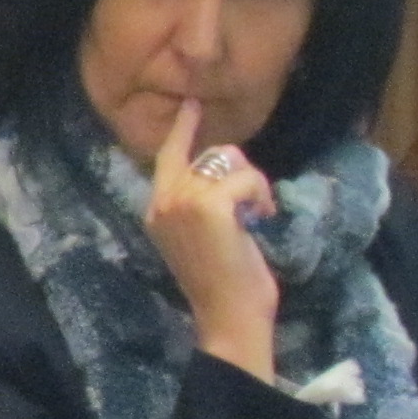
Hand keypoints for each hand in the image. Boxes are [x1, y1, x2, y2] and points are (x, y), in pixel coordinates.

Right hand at [145, 101, 279, 382]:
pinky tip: (260, 220)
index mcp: (156, 210)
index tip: (193, 103)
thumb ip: (200, 204)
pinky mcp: (209, 204)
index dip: (183, 129)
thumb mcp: (202, 236)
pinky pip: (247, 178)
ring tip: (257, 217)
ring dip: (255, 186)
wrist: (227, 315)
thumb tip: (227, 171)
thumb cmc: (223, 283)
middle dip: (242, 172)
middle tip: (253, 208)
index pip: (168, 156)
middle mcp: (162, 201)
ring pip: (232, 162)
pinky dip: (262, 195)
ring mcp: (183, 201)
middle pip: (212, 154)